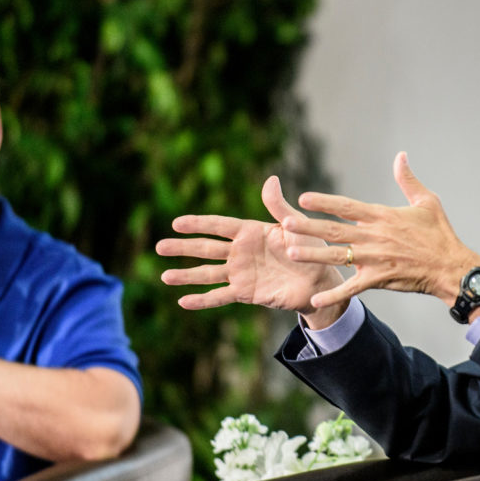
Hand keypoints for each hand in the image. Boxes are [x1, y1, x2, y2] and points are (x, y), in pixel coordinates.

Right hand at [156, 176, 346, 326]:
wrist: (320, 279)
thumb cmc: (310, 247)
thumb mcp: (295, 225)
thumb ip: (278, 206)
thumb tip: (270, 179)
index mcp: (250, 232)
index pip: (218, 226)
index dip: (198, 224)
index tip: (176, 223)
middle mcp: (240, 252)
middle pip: (206, 249)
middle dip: (183, 248)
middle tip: (159, 246)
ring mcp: (241, 273)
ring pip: (207, 274)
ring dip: (186, 275)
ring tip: (164, 276)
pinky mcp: (245, 292)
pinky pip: (220, 296)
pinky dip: (202, 300)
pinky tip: (183, 301)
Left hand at [282, 151, 479, 309]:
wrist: (452, 268)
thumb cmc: (440, 234)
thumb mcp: (427, 202)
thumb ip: (408, 180)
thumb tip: (401, 156)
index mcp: (382, 217)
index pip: (347, 207)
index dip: (325, 202)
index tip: (304, 198)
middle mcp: (375, 237)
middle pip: (335, 230)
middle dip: (309, 226)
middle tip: (287, 223)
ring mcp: (375, 259)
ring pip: (338, 256)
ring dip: (313, 254)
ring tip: (291, 251)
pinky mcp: (379, 279)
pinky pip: (352, 288)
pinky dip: (334, 294)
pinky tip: (315, 298)